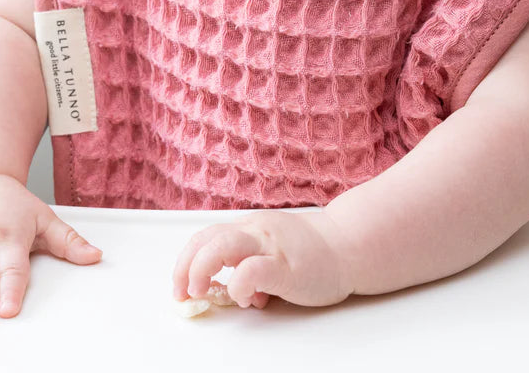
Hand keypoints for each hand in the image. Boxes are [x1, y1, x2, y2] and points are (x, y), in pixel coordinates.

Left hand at [172, 209, 354, 308]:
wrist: (350, 245)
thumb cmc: (312, 252)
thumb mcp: (274, 253)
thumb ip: (250, 266)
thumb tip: (235, 293)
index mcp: (249, 228)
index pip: (205, 236)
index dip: (185, 261)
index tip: (179, 285)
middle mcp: (255, 231)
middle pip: (207, 239)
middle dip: (185, 267)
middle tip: (183, 292)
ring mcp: (270, 245)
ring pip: (223, 246)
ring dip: (202, 269)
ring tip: (201, 291)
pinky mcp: (286, 265)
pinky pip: (252, 269)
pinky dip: (239, 285)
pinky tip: (246, 299)